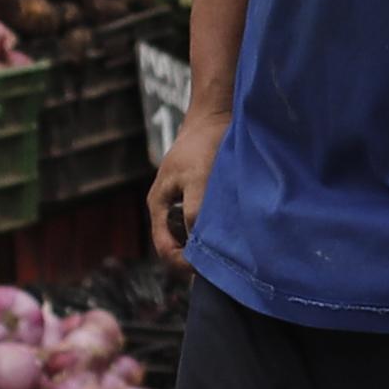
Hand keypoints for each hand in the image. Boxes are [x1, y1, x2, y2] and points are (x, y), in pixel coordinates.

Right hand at [143, 107, 224, 264]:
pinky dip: (212, 231)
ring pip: (189, 235)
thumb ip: (194, 209)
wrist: (215, 116)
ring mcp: (180, 200)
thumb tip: (196, 242)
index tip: (208, 271)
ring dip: (204, 246)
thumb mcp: (199, 177)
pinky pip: (201, 222)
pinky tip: (231, 235)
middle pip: (175, 245)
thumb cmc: (204, 144)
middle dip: (195, 259)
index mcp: (158, 204)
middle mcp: (166, 206)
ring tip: (227, 254)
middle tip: (222, 268)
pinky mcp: (197, 194)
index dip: (183, 264)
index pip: (164, 248)